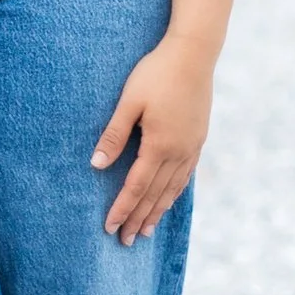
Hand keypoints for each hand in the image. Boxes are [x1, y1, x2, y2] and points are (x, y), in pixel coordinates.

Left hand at [91, 31, 213, 243]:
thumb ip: (113, 135)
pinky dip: (174, 193)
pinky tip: (168, 200)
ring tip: (146, 230)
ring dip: (157, 211)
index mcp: (159, 145)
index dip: (122, 209)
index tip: (110, 227)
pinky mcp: (198, 139)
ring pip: (172, 189)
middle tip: (126, 241)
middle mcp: (178, 152)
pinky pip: (185, 176)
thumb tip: (97, 165)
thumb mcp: (129, 101)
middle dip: (138, 219)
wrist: (194, 54)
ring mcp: (191, 147)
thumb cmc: (156, 74)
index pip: (136, 187)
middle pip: (155, 195)